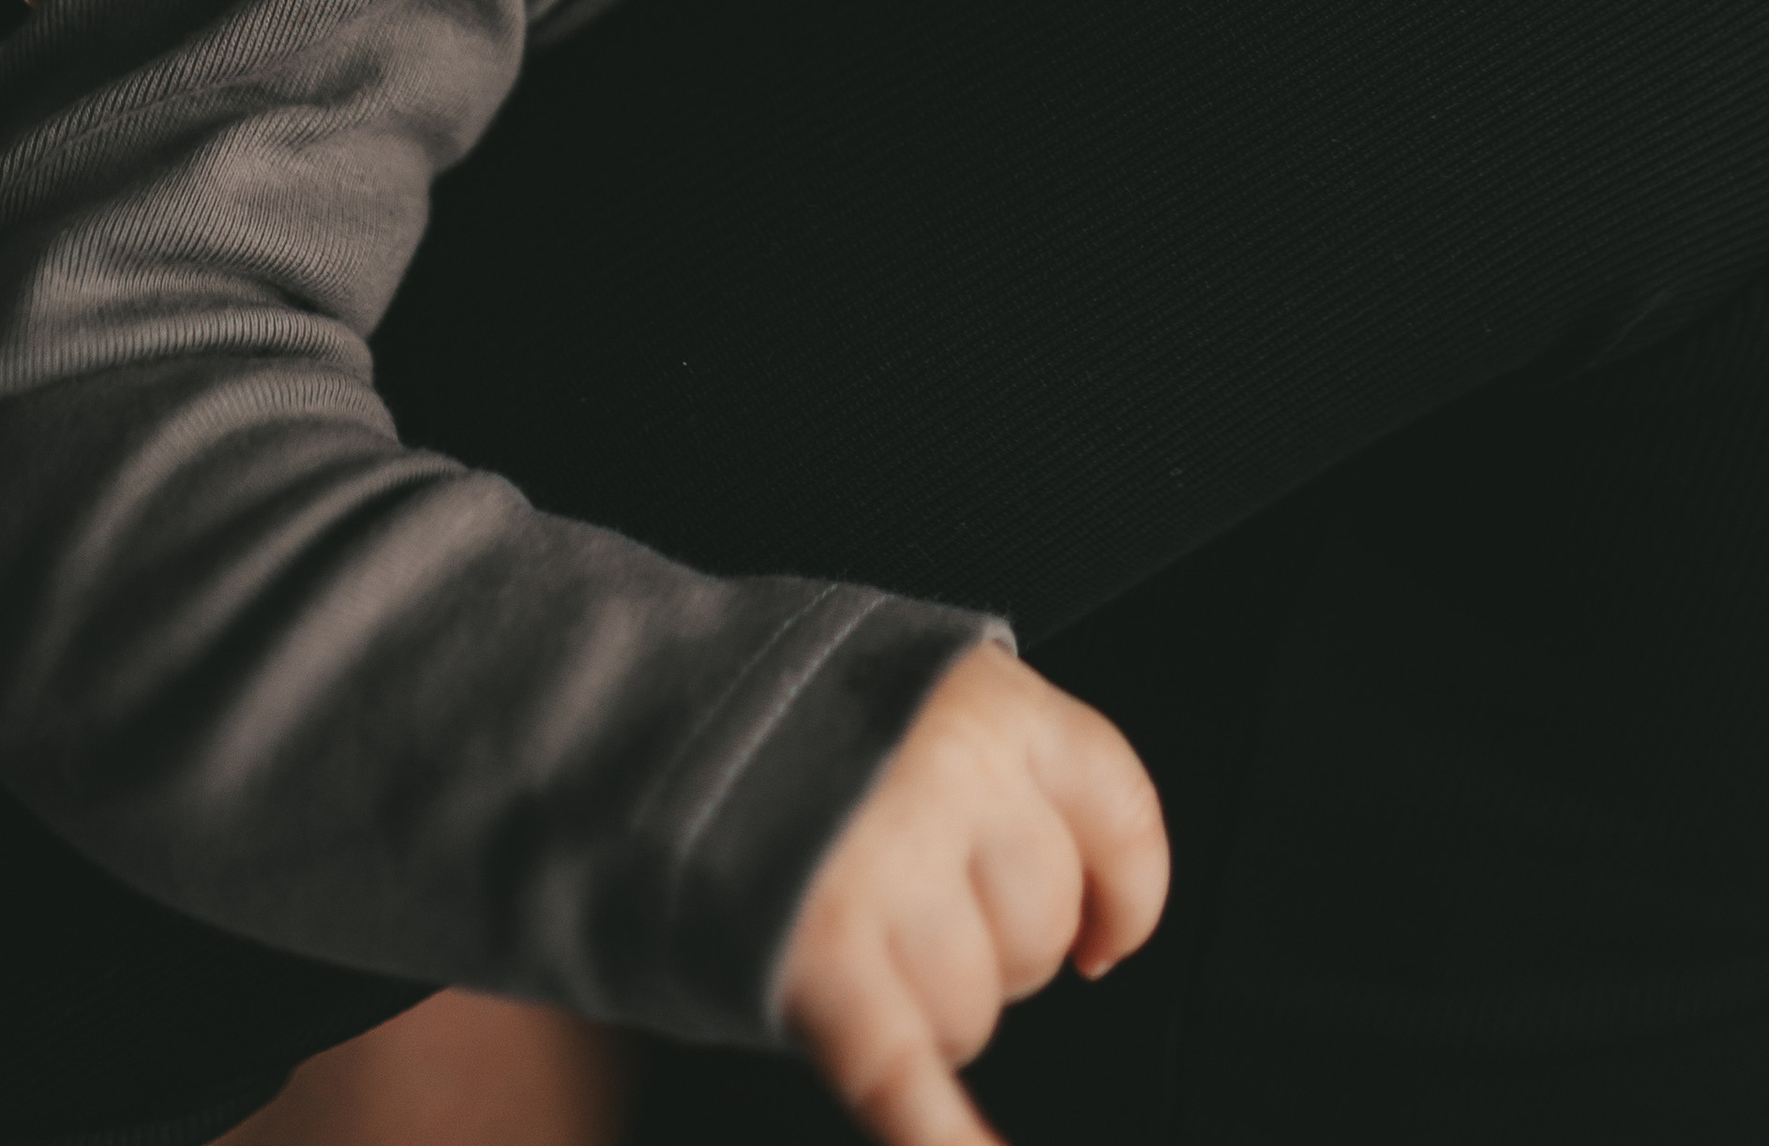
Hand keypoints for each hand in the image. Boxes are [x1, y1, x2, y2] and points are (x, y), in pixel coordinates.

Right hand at [777, 646, 1167, 1145]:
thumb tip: (1094, 912)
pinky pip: (905, 1074)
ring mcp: (885, 865)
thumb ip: (995, 769)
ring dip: (920, 1010)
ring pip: (973, 1014)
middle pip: (1040, 930)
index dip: (1124, 893)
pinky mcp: (817, 955)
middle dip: (984, 948)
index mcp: (988, 698)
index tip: (1110, 938)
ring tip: (840, 940)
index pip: (1117, 813)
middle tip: (896, 908)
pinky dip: (942, 1139)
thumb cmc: (774, 721)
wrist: (619, 724)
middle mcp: (951, 775)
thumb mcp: (906, 692)